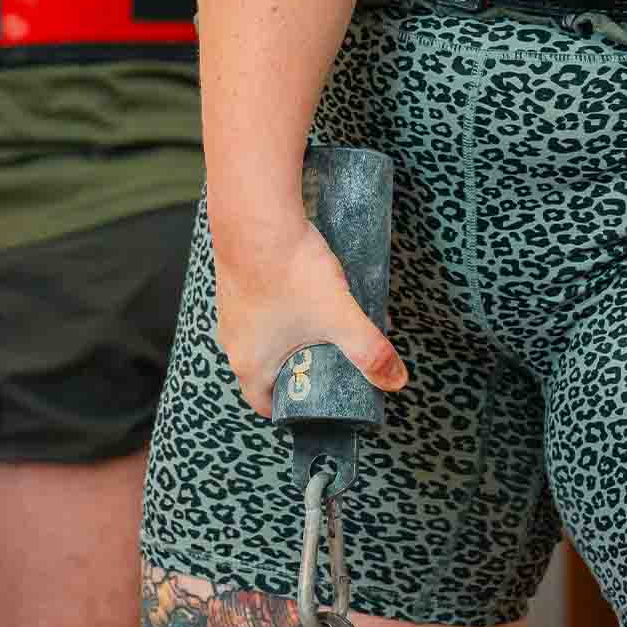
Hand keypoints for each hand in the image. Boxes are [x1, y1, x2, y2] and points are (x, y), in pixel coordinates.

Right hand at [211, 210, 406, 417]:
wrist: (257, 218)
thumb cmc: (290, 272)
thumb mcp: (340, 317)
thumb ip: (370, 351)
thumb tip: (395, 380)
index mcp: (251, 364)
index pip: (267, 405)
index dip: (296, 408)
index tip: (322, 401)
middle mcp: (234, 342)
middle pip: (270, 370)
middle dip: (304, 369)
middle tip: (334, 362)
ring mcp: (231, 312)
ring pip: (266, 337)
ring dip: (295, 337)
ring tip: (329, 324)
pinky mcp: (236, 283)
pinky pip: (261, 308)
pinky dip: (284, 308)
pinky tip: (308, 292)